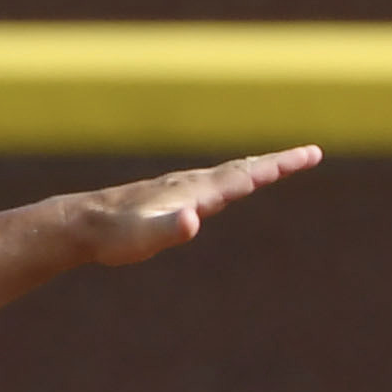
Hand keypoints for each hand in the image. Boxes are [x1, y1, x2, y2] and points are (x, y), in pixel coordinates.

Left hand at [65, 145, 320, 270]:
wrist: (79, 224)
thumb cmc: (114, 236)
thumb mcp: (144, 238)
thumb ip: (171, 229)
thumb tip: (193, 220)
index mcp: (195, 192)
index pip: (246, 175)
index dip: (279, 166)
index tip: (310, 154)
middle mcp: (192, 185)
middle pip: (244, 169)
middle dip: (279, 162)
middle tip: (311, 153)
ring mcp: (181, 189)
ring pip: (230, 173)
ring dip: (259, 168)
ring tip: (281, 164)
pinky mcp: (172, 198)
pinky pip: (215, 183)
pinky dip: (237, 178)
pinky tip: (234, 184)